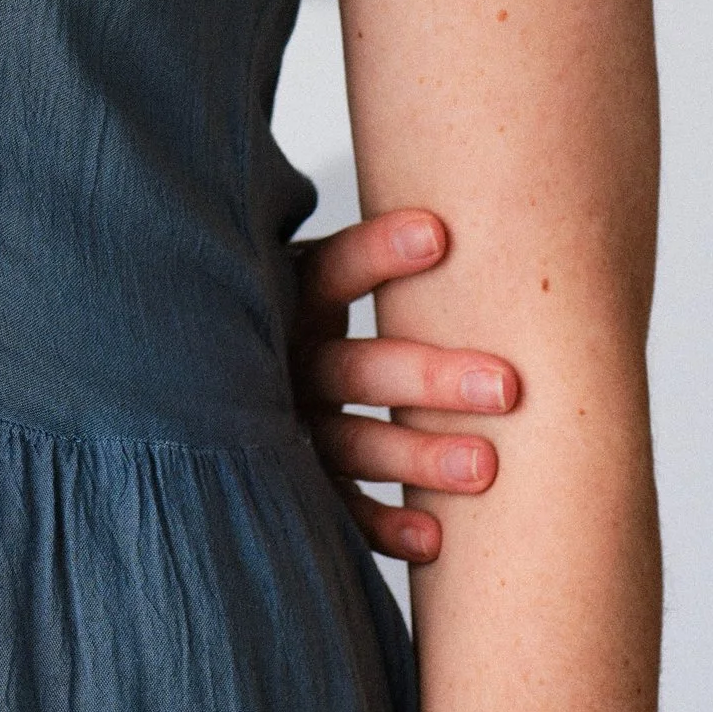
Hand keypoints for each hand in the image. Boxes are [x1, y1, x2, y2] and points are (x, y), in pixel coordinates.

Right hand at [289, 208, 518, 564]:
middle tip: (509, 385)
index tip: (440, 234)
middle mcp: (279, 358)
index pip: (331, 269)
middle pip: (353, 367)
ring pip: (348, 441)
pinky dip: (380, 524)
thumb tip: (475, 173)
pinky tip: (433, 538)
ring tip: (487, 467)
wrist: (203, 385)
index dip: (380, 253)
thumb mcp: (317, 265)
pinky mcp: (288, 478)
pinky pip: (333, 509)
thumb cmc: (310, 307)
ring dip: (415, 455)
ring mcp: (280, 422)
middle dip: (431, 375)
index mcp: (287, 293)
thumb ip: (373, 245)